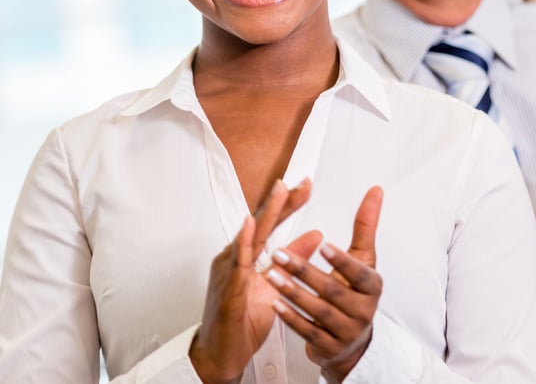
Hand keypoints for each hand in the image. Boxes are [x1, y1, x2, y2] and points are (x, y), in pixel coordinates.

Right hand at [190, 178, 313, 383]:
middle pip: (260, 224)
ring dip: (266, 212)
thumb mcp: (276, 285)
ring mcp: (229, 272)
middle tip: (298, 181)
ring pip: (250, 236)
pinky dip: (243, 242)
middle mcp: (234, 259)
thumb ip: (293, 259)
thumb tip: (315, 237)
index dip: (287, 205)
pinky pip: (236, 263)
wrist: (220, 354)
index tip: (305, 187)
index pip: (270, 225)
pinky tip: (250, 225)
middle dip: (280, 201)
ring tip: (279, 191)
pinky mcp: (228, 289)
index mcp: (245, 257)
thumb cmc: (242, 321)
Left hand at [269, 186, 383, 381]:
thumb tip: (375, 190)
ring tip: (271, 275)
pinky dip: (290, 318)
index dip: (341, 261)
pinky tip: (275, 303)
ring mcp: (346, 332)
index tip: (323, 245)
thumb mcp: (363, 259)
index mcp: (372, 286)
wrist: (352, 339)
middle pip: (332, 291)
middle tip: (278, 254)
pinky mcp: (328, 347)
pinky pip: (308, 332)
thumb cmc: (355, 290)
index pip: (358, 273)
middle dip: (304, 271)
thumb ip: (365, 226)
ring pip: (318, 312)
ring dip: (293, 293)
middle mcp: (364, 311)